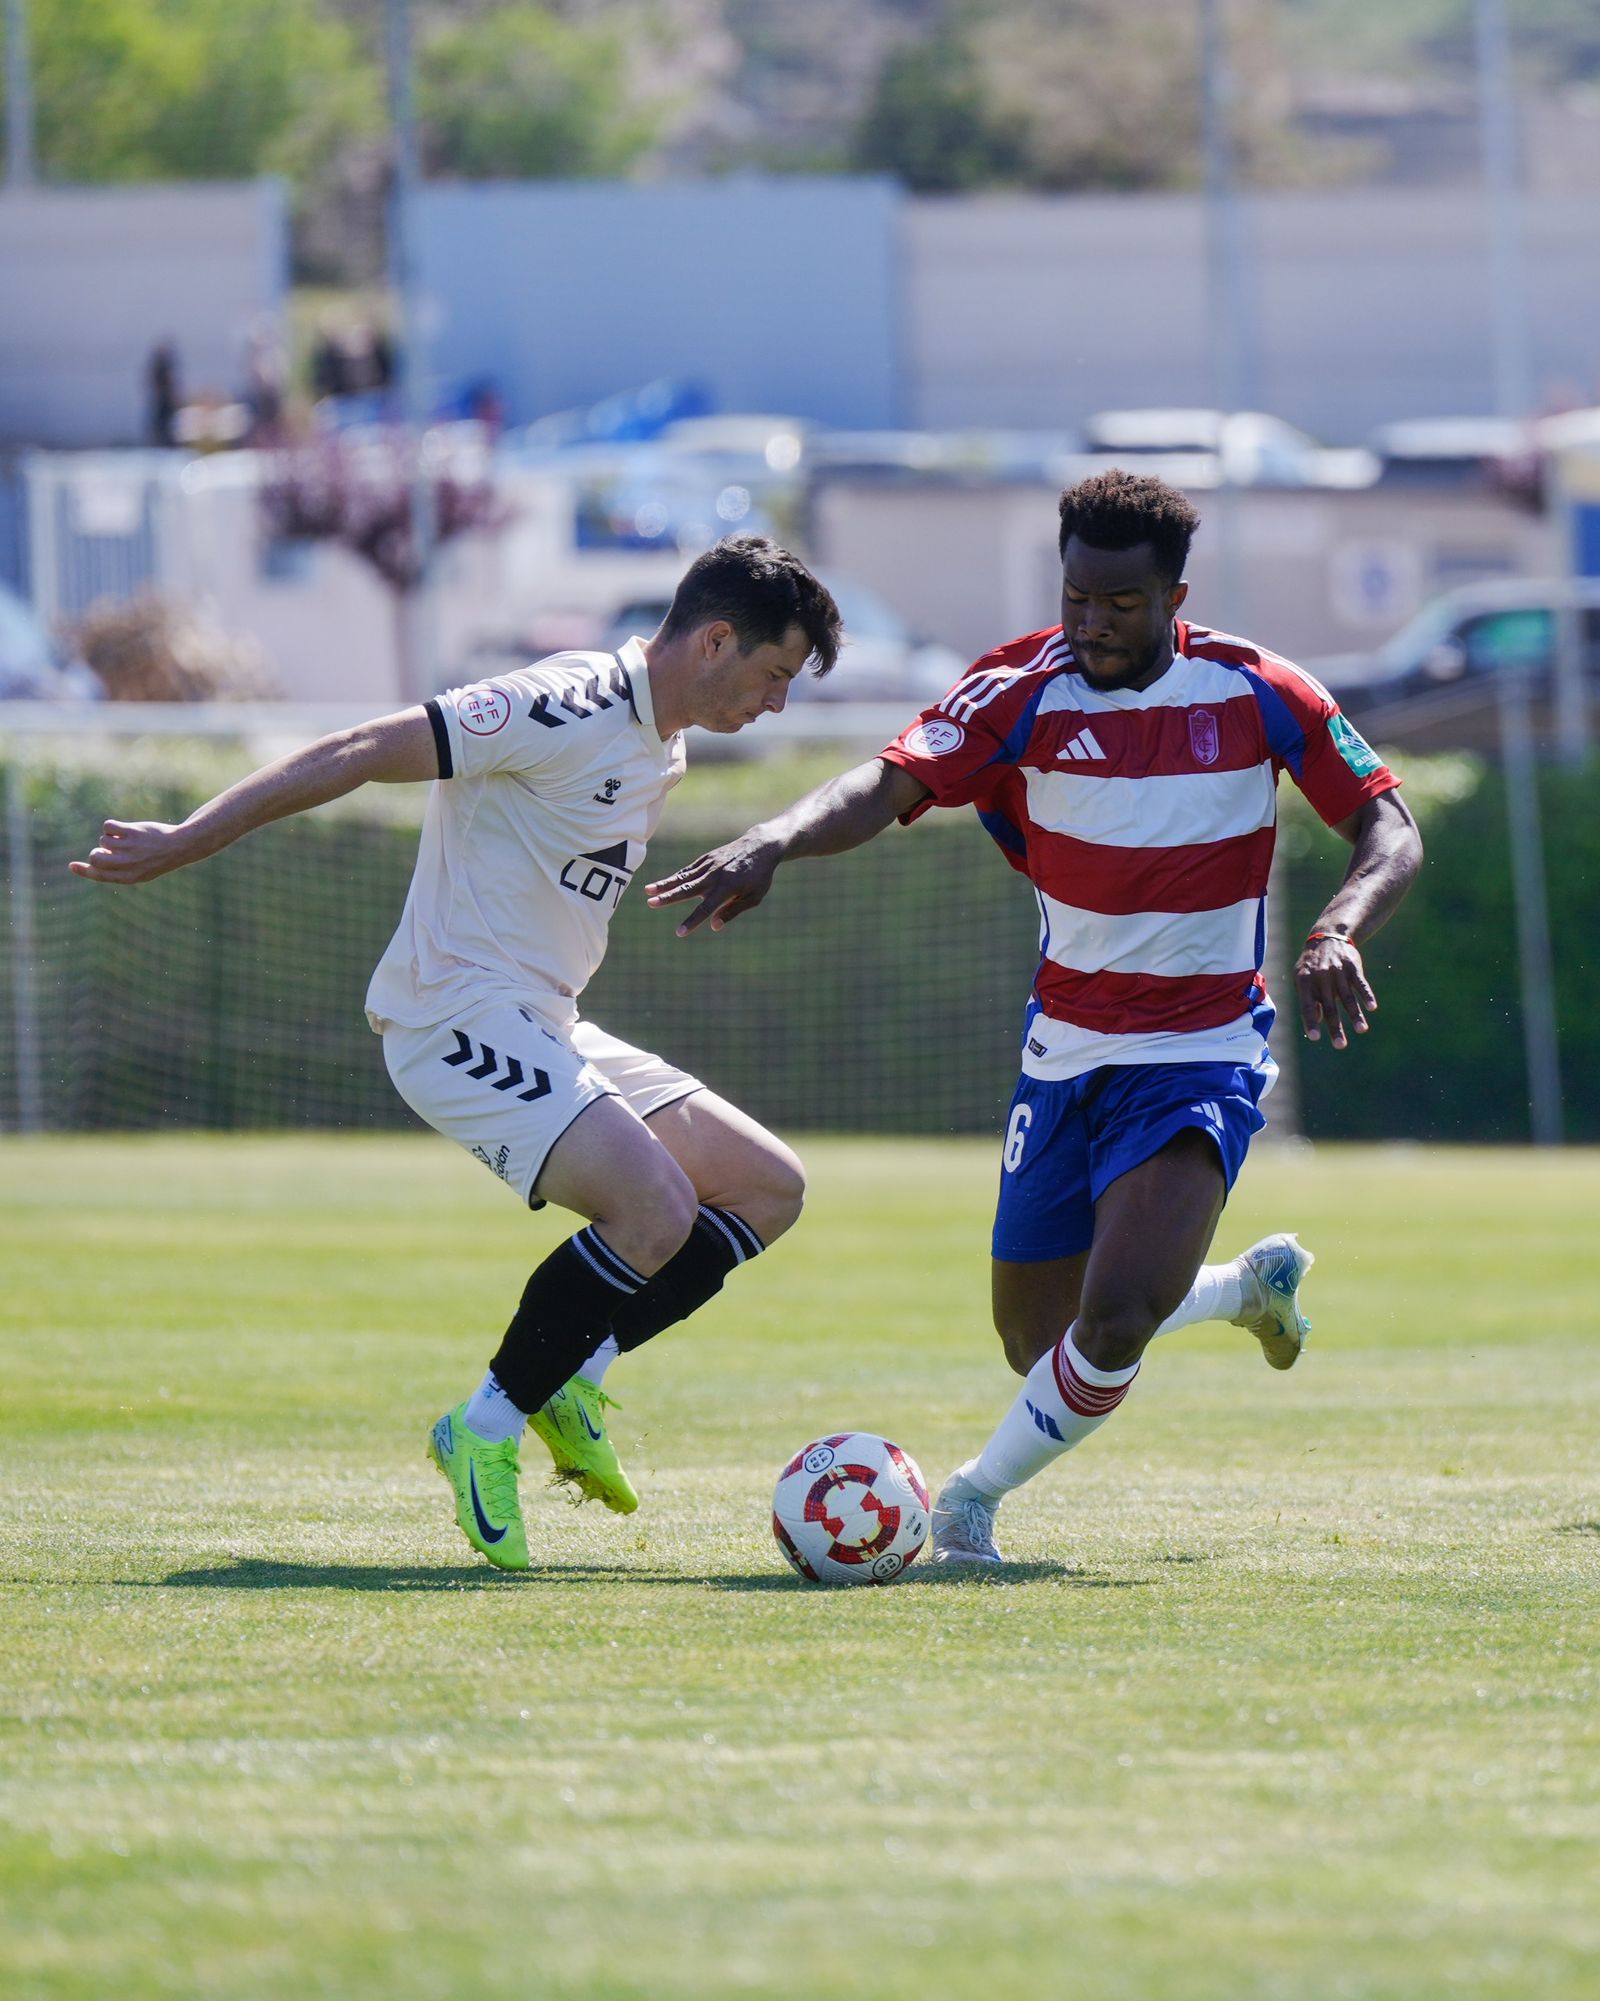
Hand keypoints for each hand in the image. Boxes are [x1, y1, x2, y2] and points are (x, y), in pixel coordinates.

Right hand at [69, 820, 202, 884]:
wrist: (180, 846)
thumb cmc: (157, 859)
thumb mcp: (139, 871)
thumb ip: (116, 870)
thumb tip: (92, 860)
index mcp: (129, 877)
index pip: (100, 875)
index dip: (84, 871)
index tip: (72, 866)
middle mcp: (128, 864)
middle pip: (96, 857)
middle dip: (96, 851)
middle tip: (108, 848)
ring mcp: (130, 847)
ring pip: (103, 840)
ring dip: (111, 838)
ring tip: (127, 839)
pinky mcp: (132, 832)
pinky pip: (108, 826)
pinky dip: (111, 826)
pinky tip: (123, 829)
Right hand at [646, 832, 781, 934]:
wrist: (760, 846)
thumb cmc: (759, 876)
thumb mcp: (753, 897)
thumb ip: (732, 911)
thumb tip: (713, 926)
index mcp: (728, 887)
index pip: (706, 908)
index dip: (692, 921)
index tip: (679, 932)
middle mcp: (715, 875)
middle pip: (687, 889)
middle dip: (668, 897)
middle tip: (650, 903)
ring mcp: (709, 865)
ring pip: (683, 877)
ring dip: (664, 884)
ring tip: (647, 891)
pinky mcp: (707, 858)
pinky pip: (689, 870)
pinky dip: (676, 877)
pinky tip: (663, 884)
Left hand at [1295, 932, 1376, 1050]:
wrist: (1327, 936)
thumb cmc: (1312, 964)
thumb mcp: (1303, 978)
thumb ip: (1308, 998)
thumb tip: (1317, 1020)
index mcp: (1305, 981)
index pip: (1307, 1006)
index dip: (1311, 1022)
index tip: (1315, 1038)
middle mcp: (1321, 977)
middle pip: (1330, 1006)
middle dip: (1335, 1027)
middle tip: (1340, 1045)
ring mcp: (1338, 971)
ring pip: (1348, 997)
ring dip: (1355, 1015)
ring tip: (1361, 1030)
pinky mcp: (1353, 966)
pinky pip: (1361, 983)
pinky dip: (1367, 995)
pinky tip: (1372, 1008)